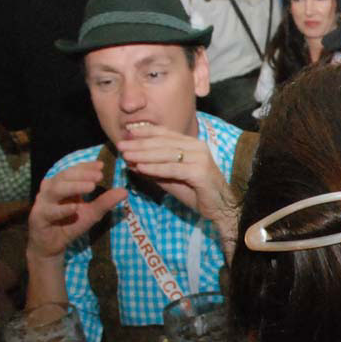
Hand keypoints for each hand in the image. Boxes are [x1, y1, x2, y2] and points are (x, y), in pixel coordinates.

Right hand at [27, 160, 127, 261]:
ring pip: (55, 190)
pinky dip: (62, 209)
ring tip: (91, 187)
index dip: (86, 167)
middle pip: (64, 176)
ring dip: (74, 187)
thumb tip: (124, 191)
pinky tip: (75, 207)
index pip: (73, 171)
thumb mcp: (91, 213)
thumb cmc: (70, 224)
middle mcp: (50, 190)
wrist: (53, 245)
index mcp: (61, 185)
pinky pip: (49, 211)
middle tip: (99, 176)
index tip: (102, 165)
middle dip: (82, 174)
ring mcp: (42, 203)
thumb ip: (105, 202)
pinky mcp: (38, 217)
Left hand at [116, 124, 235, 226]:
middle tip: (120, 145)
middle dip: (139, 144)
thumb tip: (132, 162)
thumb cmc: (197, 194)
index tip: (126, 133)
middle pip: (163, 142)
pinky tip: (140, 167)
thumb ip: (154, 169)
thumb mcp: (171, 179)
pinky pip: (173, 168)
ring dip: (144, 154)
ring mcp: (200, 159)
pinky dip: (155, 168)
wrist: (219, 209)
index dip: (145, 132)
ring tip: (126, 156)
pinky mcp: (200, 172)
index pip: (165, 134)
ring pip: (167, 154)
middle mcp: (198, 147)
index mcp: (192, 144)